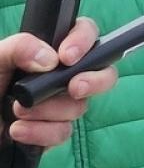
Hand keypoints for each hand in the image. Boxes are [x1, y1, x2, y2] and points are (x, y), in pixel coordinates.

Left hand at [1, 19, 118, 148]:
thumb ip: (21, 46)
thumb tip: (51, 59)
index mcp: (51, 50)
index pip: (86, 34)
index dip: (84, 41)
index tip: (67, 57)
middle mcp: (61, 76)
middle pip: (103, 72)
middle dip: (95, 81)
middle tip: (75, 88)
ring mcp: (58, 105)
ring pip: (79, 106)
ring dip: (50, 110)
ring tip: (18, 111)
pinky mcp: (50, 131)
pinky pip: (62, 133)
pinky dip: (40, 133)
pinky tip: (17, 130)